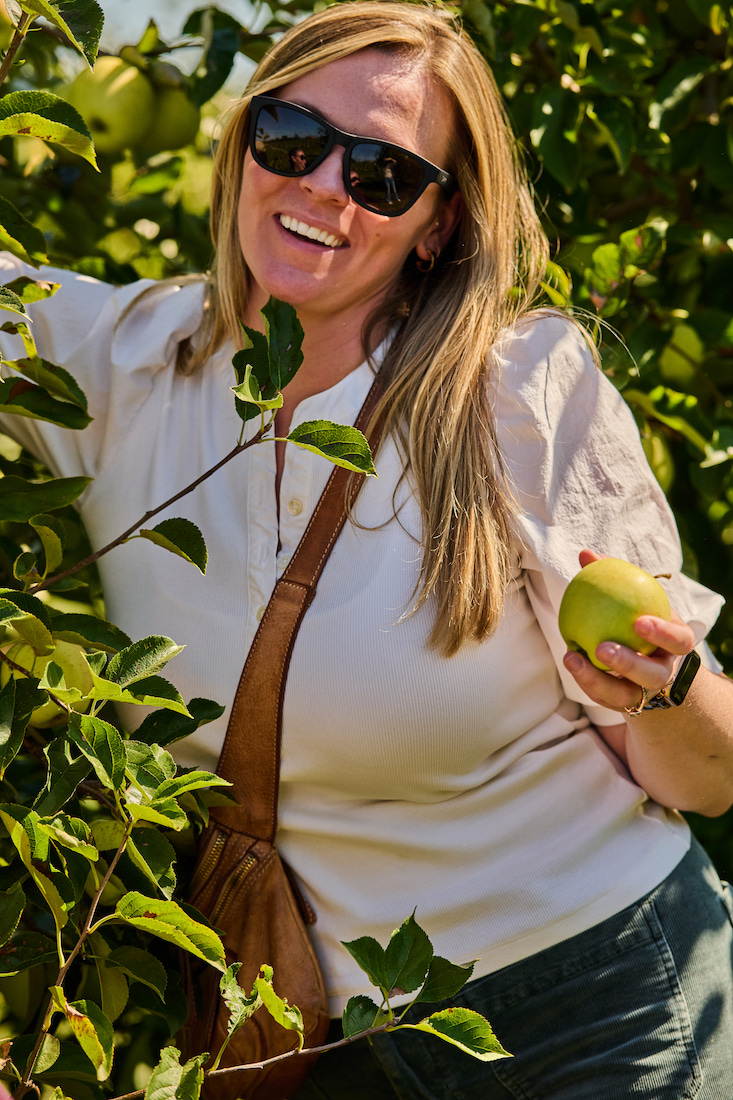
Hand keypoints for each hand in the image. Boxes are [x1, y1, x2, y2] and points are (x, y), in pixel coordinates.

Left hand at [562, 549, 694, 713]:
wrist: (645, 655)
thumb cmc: (638, 616)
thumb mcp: (634, 597)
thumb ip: (614, 576)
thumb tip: (586, 554)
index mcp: (675, 644)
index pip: (679, 641)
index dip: (663, 634)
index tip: (639, 621)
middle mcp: (663, 671)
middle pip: (652, 675)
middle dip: (629, 664)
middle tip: (602, 647)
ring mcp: (643, 691)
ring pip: (625, 694)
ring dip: (597, 679)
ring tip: (572, 657)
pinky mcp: (622, 702)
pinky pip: (604, 696)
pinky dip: (586, 679)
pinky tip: (569, 658)